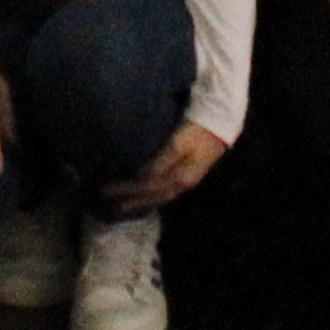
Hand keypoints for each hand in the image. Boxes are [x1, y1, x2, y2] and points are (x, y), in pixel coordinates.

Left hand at [106, 122, 228, 212]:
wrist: (222, 123)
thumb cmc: (198, 129)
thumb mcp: (179, 143)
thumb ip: (161, 161)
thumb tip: (140, 178)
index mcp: (179, 177)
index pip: (146, 187)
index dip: (127, 189)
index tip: (106, 189)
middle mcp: (181, 184)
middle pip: (151, 195)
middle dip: (130, 199)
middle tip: (107, 201)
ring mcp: (185, 181)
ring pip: (158, 196)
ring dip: (140, 201)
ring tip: (122, 205)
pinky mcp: (188, 175)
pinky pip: (165, 191)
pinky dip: (151, 196)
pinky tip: (144, 197)